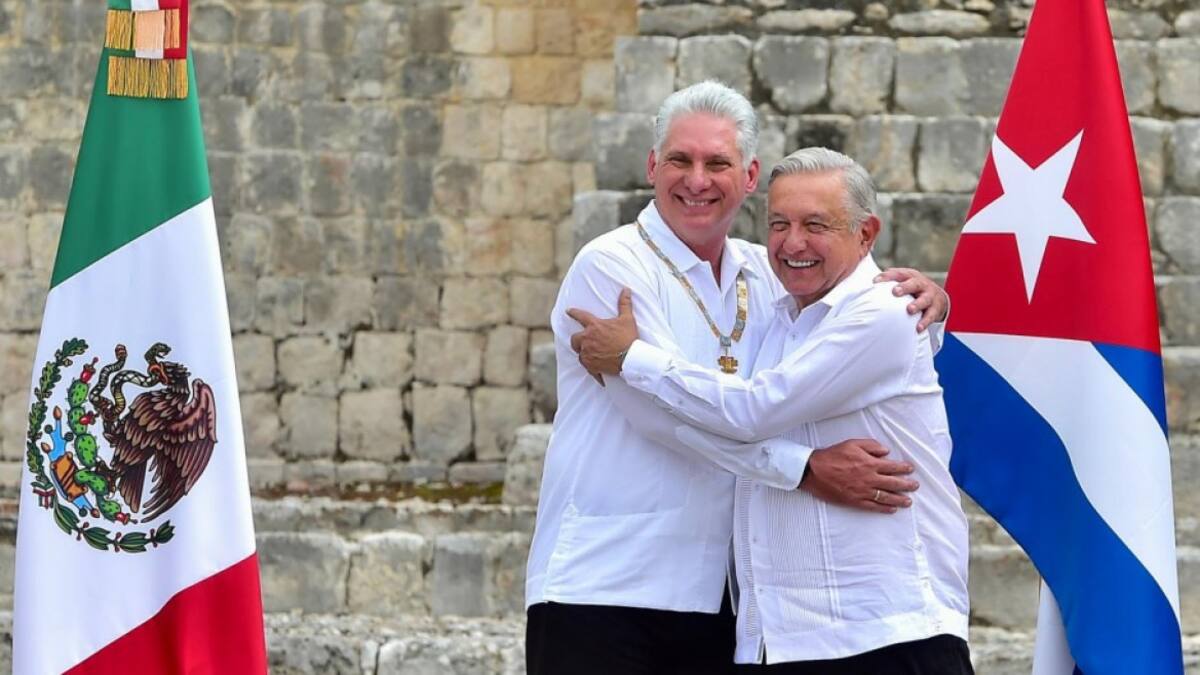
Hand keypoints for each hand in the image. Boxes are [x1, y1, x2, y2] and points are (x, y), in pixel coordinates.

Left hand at [567, 288, 638, 376]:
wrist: (631, 358)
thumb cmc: (628, 338)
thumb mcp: (627, 319)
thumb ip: (624, 304)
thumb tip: (626, 289)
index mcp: (594, 326)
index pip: (580, 316)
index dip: (573, 312)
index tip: (568, 311)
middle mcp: (587, 339)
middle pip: (574, 339)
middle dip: (577, 340)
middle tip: (581, 341)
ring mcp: (588, 353)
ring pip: (579, 353)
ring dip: (583, 353)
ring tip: (589, 354)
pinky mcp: (591, 366)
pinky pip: (586, 366)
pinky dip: (590, 367)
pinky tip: (595, 369)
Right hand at [799, 439, 917, 513]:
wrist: (814, 471)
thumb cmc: (832, 455)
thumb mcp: (852, 443)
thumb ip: (871, 446)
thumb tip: (886, 452)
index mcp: (869, 463)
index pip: (892, 467)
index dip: (903, 468)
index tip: (910, 469)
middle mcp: (869, 479)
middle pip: (893, 483)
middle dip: (907, 485)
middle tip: (915, 486)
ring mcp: (862, 492)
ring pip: (886, 497)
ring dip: (899, 499)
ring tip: (908, 502)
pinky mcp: (854, 501)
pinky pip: (873, 506)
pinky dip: (884, 509)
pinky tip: (892, 509)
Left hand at [874, 268, 948, 331]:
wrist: (938, 296)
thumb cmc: (912, 289)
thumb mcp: (902, 282)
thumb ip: (887, 282)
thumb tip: (866, 286)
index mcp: (910, 276)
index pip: (898, 273)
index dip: (887, 277)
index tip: (875, 282)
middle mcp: (921, 284)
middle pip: (914, 283)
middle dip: (905, 287)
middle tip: (895, 292)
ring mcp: (930, 296)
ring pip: (925, 299)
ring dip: (917, 304)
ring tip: (910, 310)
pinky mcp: (936, 308)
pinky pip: (931, 315)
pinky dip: (925, 322)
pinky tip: (918, 328)